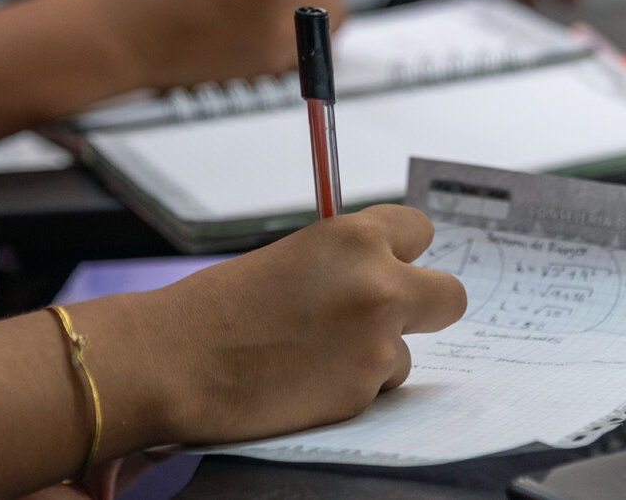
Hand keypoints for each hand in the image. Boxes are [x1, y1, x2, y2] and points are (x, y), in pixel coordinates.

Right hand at [109, 0, 351, 88]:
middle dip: (322, 18)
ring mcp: (279, 18)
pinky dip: (283, 65)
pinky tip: (244, 52)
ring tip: (258, 39)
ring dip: (306, 44)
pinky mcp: (269, 56)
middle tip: (291, 26)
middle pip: (340, 5)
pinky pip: (300, 64)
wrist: (127, 31)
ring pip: (325, 40)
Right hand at [140, 205, 466, 444]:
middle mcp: (378, 287)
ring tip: (312, 356)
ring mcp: (375, 344)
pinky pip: (376, 388)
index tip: (391, 263)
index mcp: (355, 238)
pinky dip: (349, 387)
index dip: (402, 252)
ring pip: (406, 351)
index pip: (420, 230)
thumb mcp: (294, 257)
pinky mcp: (361, 394)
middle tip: (390, 316)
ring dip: (374, 355)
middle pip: (450, 295)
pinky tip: (304, 381)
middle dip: (426, 305)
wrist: (175, 361)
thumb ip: (347, 263)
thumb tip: (382, 273)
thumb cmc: (220, 306)